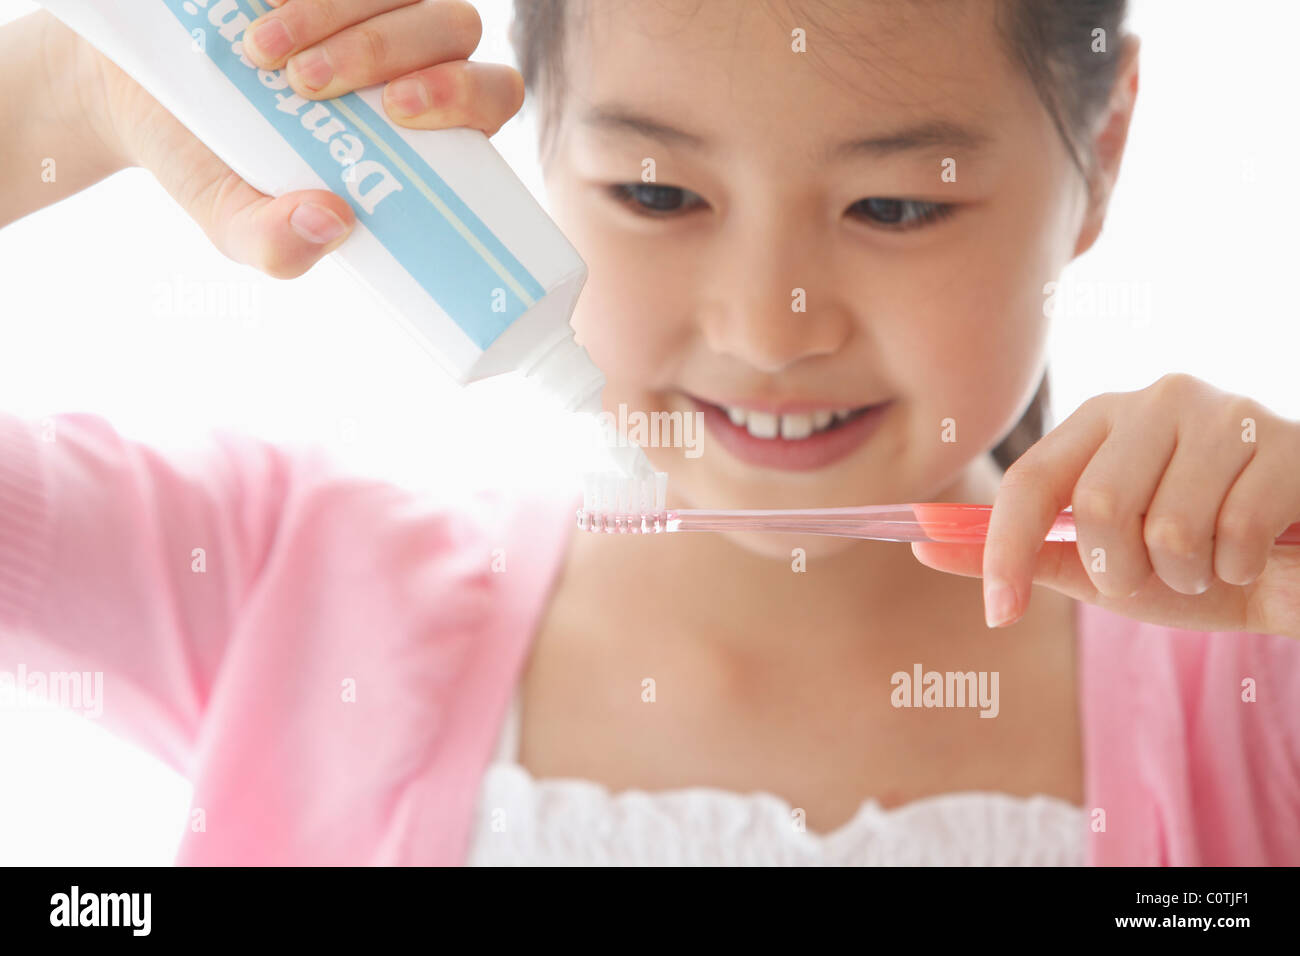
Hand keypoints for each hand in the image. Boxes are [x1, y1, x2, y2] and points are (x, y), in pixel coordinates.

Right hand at [85, 0, 522, 276]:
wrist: (136, 94)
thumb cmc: (212, 164)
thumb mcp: (234, 219)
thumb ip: (278, 245)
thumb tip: (334, 224)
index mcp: (425, 128)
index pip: (489, 96)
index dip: (465, 94)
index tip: (399, 109)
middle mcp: (415, 56)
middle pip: (455, 31)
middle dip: (388, 51)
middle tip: (309, 84)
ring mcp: (377, 4)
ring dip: (341, 18)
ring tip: (260, 55)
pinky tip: (264, 15)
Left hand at [911, 373, 1299, 638]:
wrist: (1294, 569)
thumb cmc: (1195, 561)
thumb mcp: (1099, 565)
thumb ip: (1022, 552)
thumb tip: (918, 541)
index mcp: (1101, 421)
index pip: (1029, 479)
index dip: (1004, 551)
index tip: (998, 614)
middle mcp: (1157, 400)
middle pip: (1098, 507)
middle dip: (1120, 571)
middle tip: (1156, 574)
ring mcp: (1225, 412)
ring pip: (1167, 527)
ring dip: (1186, 575)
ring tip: (1211, 560)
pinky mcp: (1285, 441)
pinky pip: (1233, 534)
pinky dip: (1237, 569)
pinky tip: (1255, 551)